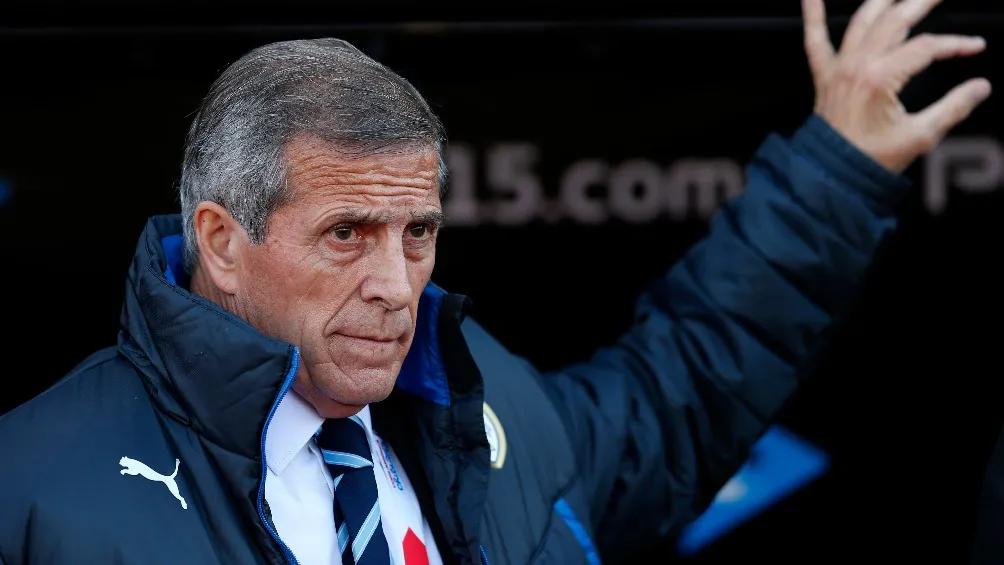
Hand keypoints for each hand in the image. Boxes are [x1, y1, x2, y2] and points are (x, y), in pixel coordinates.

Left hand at [803, 0, 991, 172]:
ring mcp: (839, 69)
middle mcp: (857, 66)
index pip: (926, 47)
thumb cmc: (870, 159)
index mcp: (880, 78)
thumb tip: (981, 87)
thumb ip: (953, 108)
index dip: (955, 43)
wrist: (831, 175)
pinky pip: (814, 40)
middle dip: (922, 1)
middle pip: (895, 21)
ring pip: (862, 21)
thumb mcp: (919, 136)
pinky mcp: (825, 76)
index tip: (975, 46)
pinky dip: (812, 15)